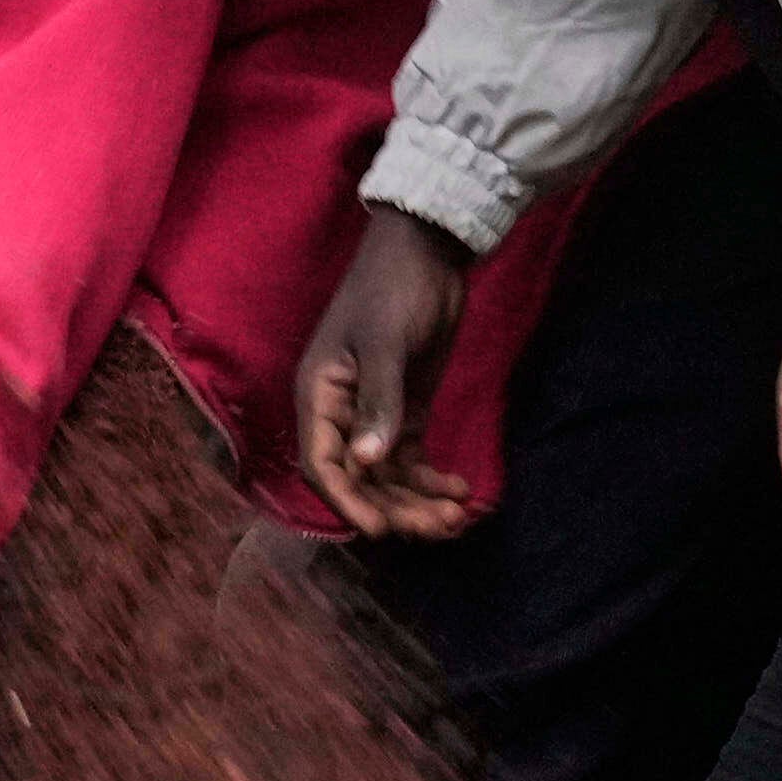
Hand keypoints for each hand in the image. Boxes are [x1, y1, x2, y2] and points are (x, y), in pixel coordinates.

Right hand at [294, 209, 483, 538]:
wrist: (428, 251)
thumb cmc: (394, 289)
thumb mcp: (385, 343)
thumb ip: (379, 402)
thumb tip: (367, 461)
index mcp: (320, 396)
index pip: (323, 464)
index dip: (348, 501)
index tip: (381, 529)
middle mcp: (343, 413)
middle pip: (362, 479)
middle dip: (397, 507)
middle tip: (439, 528)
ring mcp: (375, 413)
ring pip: (389, 475)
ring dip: (419, 500)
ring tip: (458, 516)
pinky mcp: (406, 409)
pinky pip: (412, 458)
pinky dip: (433, 479)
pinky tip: (461, 490)